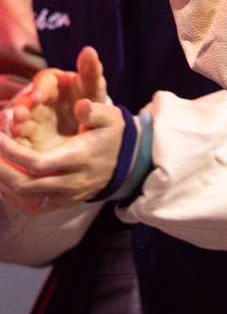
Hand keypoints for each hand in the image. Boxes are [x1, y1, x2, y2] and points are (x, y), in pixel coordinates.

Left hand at [0, 46, 122, 211]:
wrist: (126, 163)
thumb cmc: (111, 135)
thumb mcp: (109, 118)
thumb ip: (94, 111)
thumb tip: (81, 105)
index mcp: (79, 158)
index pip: (38, 163)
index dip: (14, 153)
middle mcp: (71, 182)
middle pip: (26, 183)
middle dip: (1, 169)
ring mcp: (66, 196)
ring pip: (24, 198)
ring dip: (3, 183)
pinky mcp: (62, 204)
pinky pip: (31, 208)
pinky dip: (11, 199)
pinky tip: (3, 183)